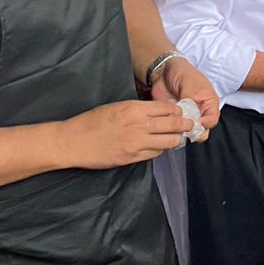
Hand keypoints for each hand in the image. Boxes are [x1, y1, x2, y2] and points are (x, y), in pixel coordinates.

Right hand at [59, 100, 192, 169]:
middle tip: (190, 125)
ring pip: (168, 142)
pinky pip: (155, 154)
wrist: (73, 141)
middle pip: (174, 125)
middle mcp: (138, 125)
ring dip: (175, 139)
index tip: (181, 113)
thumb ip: (139, 109)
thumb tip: (159, 111)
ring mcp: (136, 143)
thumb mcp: (117, 106)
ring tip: (177, 137)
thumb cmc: (92, 121)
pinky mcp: (131, 157)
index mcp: (134, 109)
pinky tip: (159, 147)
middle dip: (185, 125)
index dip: (178, 111)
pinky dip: (160, 150)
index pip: (168, 109)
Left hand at [150, 56, 219, 138]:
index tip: (195, 122)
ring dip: (181, 132)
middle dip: (194, 132)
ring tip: (173, 125)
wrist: (163, 72)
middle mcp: (200, 112)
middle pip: (202, 131)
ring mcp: (187, 117)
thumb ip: (191, 100)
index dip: (205, 124)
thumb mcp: (189, 83)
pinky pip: (175, 131)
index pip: (212, 120)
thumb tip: (189, 116)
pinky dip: (171, 131)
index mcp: (209, 103)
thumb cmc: (181, 73)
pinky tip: (166, 125)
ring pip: (188, 133)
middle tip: (183, 128)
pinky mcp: (175, 120)